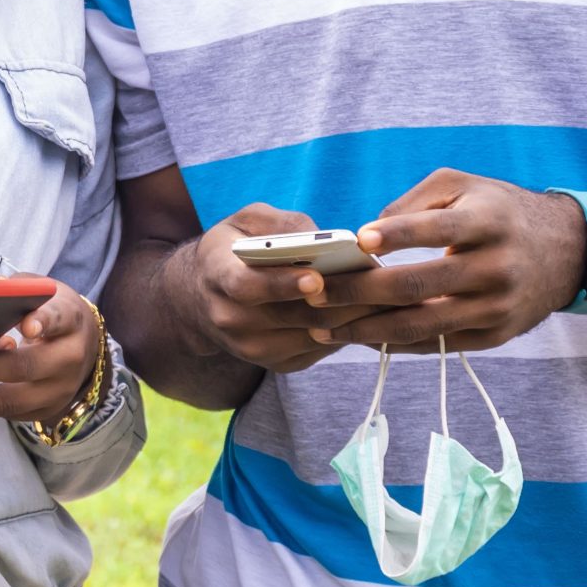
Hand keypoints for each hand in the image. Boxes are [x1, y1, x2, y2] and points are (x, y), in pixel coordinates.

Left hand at [0, 283, 101, 425]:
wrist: (84, 348)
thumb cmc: (51, 312)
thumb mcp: (42, 291)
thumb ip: (15, 289)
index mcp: (71, 322)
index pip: (58, 319)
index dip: (44, 322)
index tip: (27, 326)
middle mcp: (67, 361)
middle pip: (23, 367)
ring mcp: (55, 392)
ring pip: (7, 401)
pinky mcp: (39, 412)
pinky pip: (0, 413)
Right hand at [168, 204, 383, 375]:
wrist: (200, 299)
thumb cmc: (231, 249)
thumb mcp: (244, 222)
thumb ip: (281, 224)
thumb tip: (325, 238)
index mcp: (217, 275)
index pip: (247, 286)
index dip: (282, 283)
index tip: (316, 276)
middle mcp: (230, 318)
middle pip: (292, 315)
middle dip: (339, 298)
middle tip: (379, 283)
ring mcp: (253, 347)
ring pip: (314, 334)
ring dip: (352, 316)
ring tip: (386, 296)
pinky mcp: (277, 364)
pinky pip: (321, 348)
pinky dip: (347, 330)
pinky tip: (368, 311)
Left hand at [307, 169, 585, 352]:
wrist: (569, 253)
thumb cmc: (499, 210)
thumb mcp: (464, 185)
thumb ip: (413, 202)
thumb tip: (365, 235)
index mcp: (488, 222)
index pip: (437, 229)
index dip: (397, 234)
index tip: (356, 239)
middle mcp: (496, 267)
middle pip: (419, 284)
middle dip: (360, 291)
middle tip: (314, 291)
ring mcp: (498, 307)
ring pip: (423, 324)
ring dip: (367, 328)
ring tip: (322, 327)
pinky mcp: (496, 335)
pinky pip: (438, 344)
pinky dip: (395, 343)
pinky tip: (359, 337)